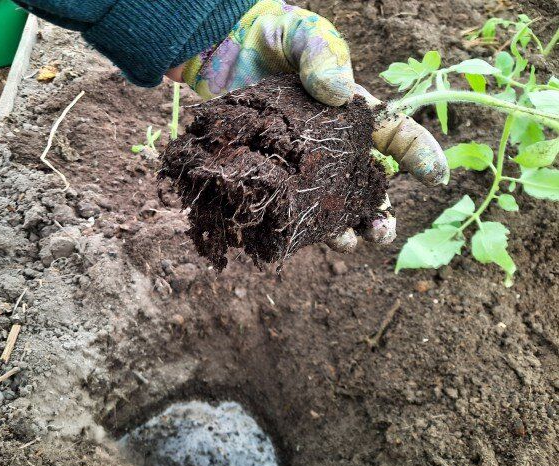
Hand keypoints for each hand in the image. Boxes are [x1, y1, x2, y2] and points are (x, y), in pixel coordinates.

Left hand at [173, 0, 448, 250]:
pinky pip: (289, 206)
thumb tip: (341, 93)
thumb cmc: (269, 38)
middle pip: (366, 184)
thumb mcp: (301, 36)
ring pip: (330, 205)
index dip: (418, 155)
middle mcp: (332, 145)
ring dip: (343, 229)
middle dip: (379, 211)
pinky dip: (297, 226)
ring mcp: (301, 164)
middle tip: (381, 231)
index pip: (394, 134)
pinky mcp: (270, 175)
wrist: (217, 52)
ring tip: (350, 244)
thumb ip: (321, 55)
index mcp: (352, 112)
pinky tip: (298, 237)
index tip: (434, 178)